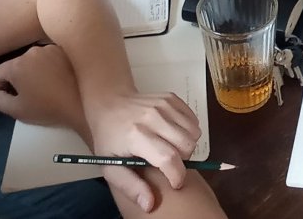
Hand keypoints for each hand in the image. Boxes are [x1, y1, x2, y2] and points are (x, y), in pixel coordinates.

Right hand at [0, 44, 85, 132]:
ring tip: (40, 87)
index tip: (4, 97)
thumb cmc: (47, 108)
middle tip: (23, 94)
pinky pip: (49, 57)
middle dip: (15, 79)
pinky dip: (47, 66)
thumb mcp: (17, 110)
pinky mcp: (66, 51)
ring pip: (33, 60)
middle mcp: (33, 51)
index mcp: (18, 64)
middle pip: (16, 64)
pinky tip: (54, 79)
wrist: (82, 103)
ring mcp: (51, 49)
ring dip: (32, 71)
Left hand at [85, 90, 202, 194]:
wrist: (109, 104)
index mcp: (137, 136)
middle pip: (186, 145)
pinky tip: (174, 134)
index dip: (177, 175)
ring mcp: (164, 105)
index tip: (175, 183)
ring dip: (187, 145)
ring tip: (172, 148)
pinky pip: (193, 119)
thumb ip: (131, 187)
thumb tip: (150, 204)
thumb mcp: (111, 168)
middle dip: (183, 160)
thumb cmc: (109, 137)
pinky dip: (189, 130)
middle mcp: (153, 118)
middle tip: (169, 163)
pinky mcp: (172, 98)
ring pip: (194, 132)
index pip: (168, 158)